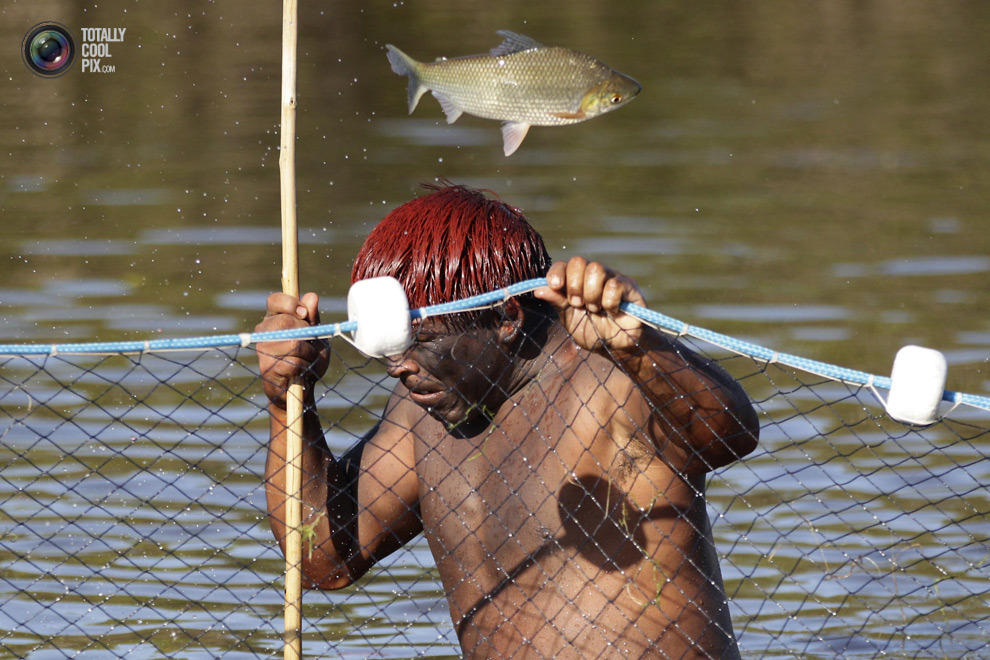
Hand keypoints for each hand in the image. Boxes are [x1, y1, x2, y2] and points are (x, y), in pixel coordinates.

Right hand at [255, 292, 329, 408]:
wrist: (304, 387)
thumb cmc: (309, 357)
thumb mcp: (317, 335)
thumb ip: (313, 317)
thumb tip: (311, 296)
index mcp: (274, 318)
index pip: (275, 300)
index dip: (290, 303)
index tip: (304, 314)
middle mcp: (264, 331)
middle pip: (286, 321)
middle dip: (306, 333)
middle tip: (310, 344)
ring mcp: (263, 349)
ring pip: (292, 343)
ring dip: (308, 353)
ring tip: (306, 359)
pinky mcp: (267, 368)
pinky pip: (293, 362)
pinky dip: (305, 367)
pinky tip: (300, 371)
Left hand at [534, 257, 645, 352]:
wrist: (616, 347)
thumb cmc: (592, 332)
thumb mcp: (570, 319)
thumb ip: (557, 302)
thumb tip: (538, 289)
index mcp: (576, 281)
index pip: (563, 265)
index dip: (557, 272)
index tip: (555, 285)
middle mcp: (593, 275)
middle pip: (578, 262)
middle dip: (574, 286)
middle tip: (579, 304)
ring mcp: (611, 277)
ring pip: (596, 269)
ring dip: (592, 295)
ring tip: (596, 310)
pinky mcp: (628, 285)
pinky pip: (614, 285)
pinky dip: (610, 302)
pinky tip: (612, 311)